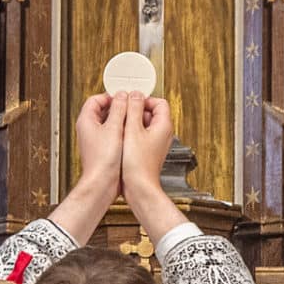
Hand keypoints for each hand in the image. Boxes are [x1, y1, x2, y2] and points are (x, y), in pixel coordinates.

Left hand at [48, 94, 126, 242]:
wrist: (102, 184)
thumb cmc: (103, 161)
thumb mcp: (114, 128)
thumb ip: (119, 109)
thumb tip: (123, 96)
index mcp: (86, 120)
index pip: (96, 99)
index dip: (111, 96)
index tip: (124, 98)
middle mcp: (88, 130)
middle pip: (103, 110)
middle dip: (119, 108)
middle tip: (131, 108)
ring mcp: (95, 140)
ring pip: (109, 123)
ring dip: (122, 120)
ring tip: (133, 121)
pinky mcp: (103, 150)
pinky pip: (113, 135)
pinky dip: (122, 132)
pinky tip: (131, 136)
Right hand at [120, 97, 186, 244]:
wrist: (139, 188)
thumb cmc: (138, 165)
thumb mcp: (133, 130)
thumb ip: (134, 109)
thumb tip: (134, 95)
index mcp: (163, 126)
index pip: (159, 102)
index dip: (144, 99)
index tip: (130, 101)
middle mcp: (163, 134)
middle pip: (151, 112)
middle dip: (135, 110)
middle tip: (123, 112)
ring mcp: (156, 144)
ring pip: (144, 125)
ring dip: (131, 122)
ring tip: (120, 126)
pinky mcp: (148, 152)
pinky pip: (140, 136)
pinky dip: (131, 134)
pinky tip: (120, 139)